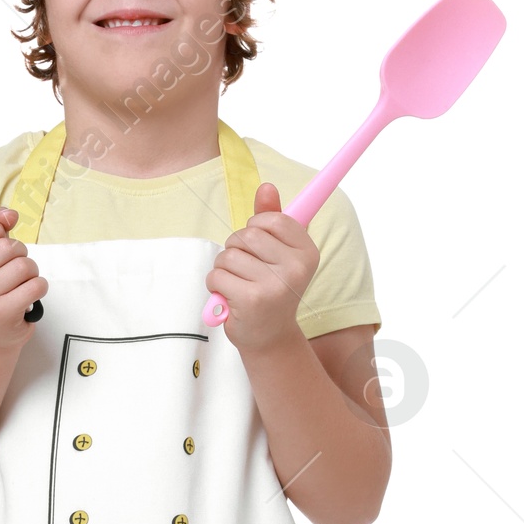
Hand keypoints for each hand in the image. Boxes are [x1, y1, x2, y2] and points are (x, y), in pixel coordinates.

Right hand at [0, 207, 45, 348]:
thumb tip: (9, 214)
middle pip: (6, 246)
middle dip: (19, 253)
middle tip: (11, 269)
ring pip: (24, 266)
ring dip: (31, 271)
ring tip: (19, 283)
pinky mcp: (1, 313)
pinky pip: (35, 285)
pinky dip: (39, 287)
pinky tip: (27, 295)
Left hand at [207, 182, 317, 353]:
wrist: (269, 337)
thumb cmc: (270, 290)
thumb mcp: (277, 253)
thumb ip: (271, 219)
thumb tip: (266, 186)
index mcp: (307, 252)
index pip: (272, 219)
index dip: (255, 229)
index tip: (259, 248)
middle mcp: (296, 268)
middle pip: (246, 235)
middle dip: (236, 249)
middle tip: (245, 270)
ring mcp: (275, 285)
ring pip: (228, 255)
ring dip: (224, 269)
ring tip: (238, 285)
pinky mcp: (251, 299)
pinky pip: (217, 275)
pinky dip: (216, 285)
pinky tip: (229, 297)